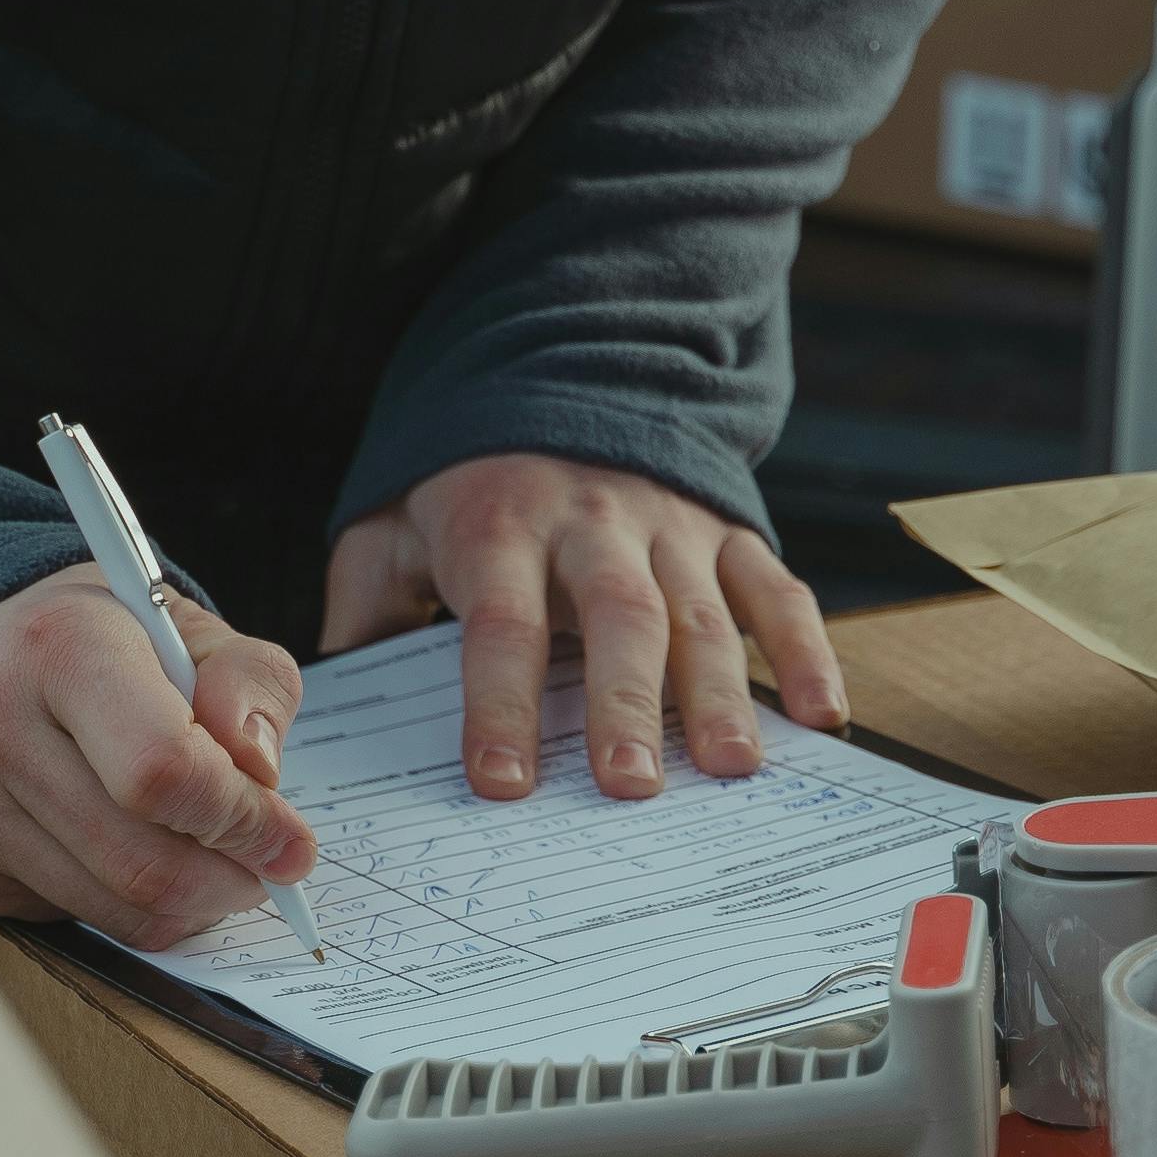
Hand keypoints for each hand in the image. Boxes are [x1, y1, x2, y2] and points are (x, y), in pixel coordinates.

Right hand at [0, 573, 317, 942]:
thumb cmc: (102, 643)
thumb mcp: (188, 628)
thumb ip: (249, 683)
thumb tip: (259, 773)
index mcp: (59, 643)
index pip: (164, 769)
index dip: (242, 821)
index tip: (289, 841)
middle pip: (140, 859)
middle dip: (228, 879)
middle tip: (264, 869)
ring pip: (113, 908)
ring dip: (189, 904)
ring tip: (213, 866)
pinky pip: (74, 921)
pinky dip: (130, 908)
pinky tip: (135, 857)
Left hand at [321, 455, 847, 804]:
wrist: (562, 368)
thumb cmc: (470, 485)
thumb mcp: (395, 522)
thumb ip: (365, 600)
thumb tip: (333, 691)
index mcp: (501, 527)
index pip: (499, 623)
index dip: (500, 704)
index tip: (501, 782)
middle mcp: (593, 524)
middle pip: (614, 618)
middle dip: (624, 705)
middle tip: (630, 788)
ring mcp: (669, 527)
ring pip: (699, 611)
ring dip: (720, 691)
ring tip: (730, 768)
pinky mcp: (728, 532)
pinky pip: (774, 589)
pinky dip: (807, 649)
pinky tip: (824, 714)